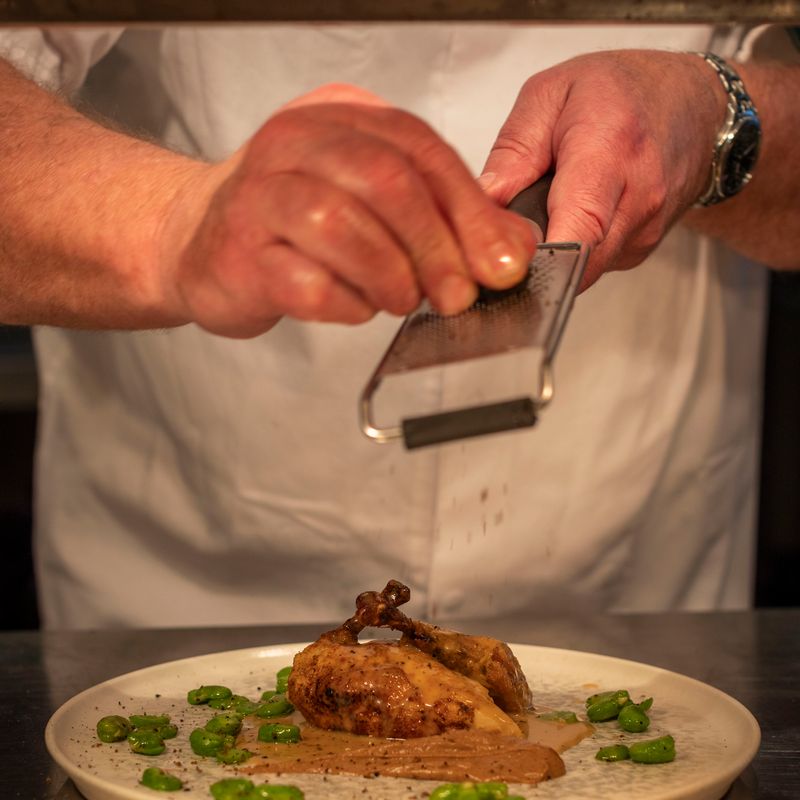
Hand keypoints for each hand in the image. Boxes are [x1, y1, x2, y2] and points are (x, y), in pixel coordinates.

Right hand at [160, 84, 534, 337]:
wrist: (195, 236)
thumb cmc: (290, 222)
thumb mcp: (372, 201)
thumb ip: (443, 216)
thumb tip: (509, 248)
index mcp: (337, 117)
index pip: (420, 149)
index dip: (469, 210)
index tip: (499, 263)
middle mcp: (294, 144)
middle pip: (384, 179)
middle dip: (435, 246)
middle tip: (456, 294)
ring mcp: (258, 196)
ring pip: (338, 223)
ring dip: (388, 274)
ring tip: (400, 300)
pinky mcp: (237, 253)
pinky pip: (302, 281)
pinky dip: (343, 303)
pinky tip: (352, 308)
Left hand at [480, 50, 726, 289]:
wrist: (694, 105)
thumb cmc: (623, 91)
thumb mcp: (550, 95)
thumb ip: (512, 151)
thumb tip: (482, 202)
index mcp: (609, 152)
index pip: (579, 230)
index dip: (538, 257)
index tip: (508, 259)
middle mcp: (637, 199)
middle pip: (572, 263)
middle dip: (531, 257)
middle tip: (509, 231)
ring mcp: (643, 232)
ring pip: (578, 270)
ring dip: (550, 252)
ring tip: (546, 209)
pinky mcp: (639, 251)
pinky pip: (591, 264)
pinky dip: (571, 248)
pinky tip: (571, 216)